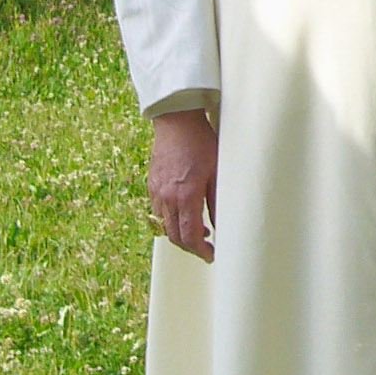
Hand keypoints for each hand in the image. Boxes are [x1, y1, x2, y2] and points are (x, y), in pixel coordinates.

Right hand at [148, 109, 217, 261]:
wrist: (177, 120)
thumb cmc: (200, 142)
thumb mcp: (217, 171)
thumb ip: (217, 201)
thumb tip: (223, 225)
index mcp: (185, 196)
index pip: (190, 236)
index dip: (201, 250)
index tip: (212, 255)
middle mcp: (167, 198)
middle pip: (175, 236)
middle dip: (191, 247)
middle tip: (206, 248)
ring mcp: (157, 192)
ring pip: (164, 226)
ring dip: (180, 234)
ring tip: (199, 231)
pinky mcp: (152, 185)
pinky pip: (158, 212)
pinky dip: (170, 220)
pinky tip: (184, 212)